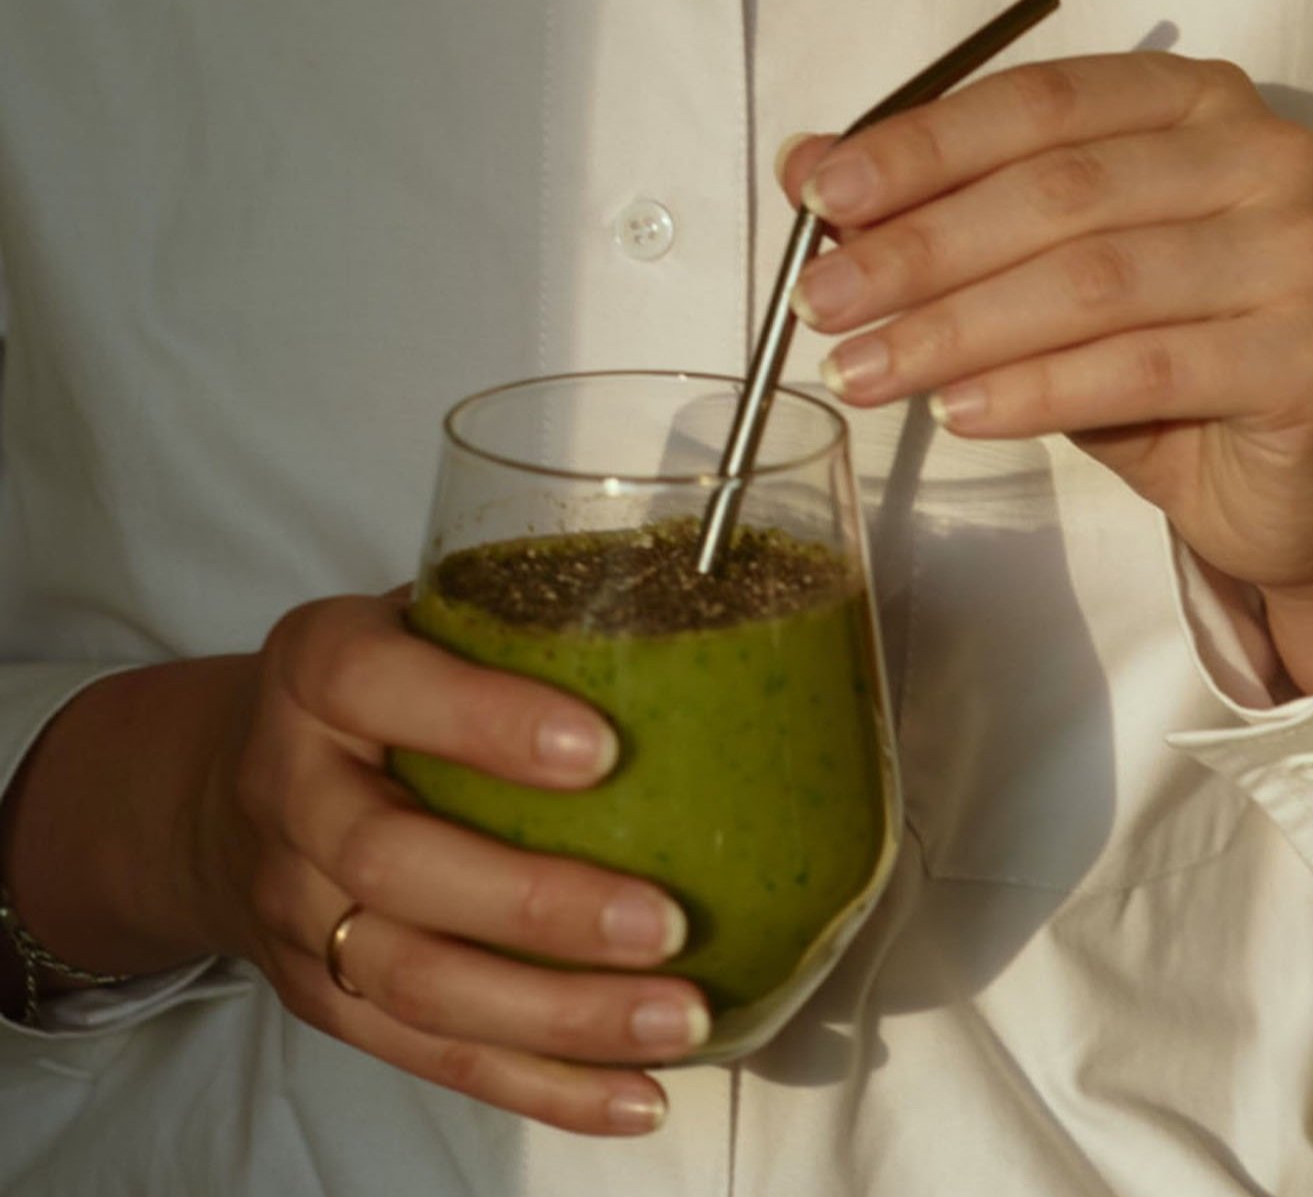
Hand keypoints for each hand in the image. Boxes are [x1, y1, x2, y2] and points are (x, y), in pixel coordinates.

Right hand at [197, 592, 706, 1133]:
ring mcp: (297, 909)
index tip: (601, 750)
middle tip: (667, 922)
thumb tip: (692, 621)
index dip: (483, 720)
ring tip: (676, 1017)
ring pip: (416, 983)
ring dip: (555, 1017)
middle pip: (395, 864)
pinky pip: (429, 1055)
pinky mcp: (324, 998)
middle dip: (537, 906)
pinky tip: (636, 1093)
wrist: (223, 792)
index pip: (373, 684)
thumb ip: (509, 617)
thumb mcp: (410, 617)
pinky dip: (538, 1086)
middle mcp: (290, 790)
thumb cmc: (372, 688)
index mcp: (315, 670)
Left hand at [779, 52, 1312, 693]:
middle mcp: (1256, 155)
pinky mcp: (1302, 357)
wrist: (1264, 467)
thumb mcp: (1028, 265)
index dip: (921, 149)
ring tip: (863, 371)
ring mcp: (1294, 252)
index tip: (822, 198)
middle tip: (820, 303)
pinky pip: (1141, 368)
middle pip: (1058, 191)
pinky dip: (1033, 392)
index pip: (1037, 102)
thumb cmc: (1144, 343)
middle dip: (919, 250)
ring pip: (1092, 282)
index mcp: (1186, 99)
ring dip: (955, 330)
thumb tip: (804, 166)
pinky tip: (956, 412)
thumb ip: (929, 204)